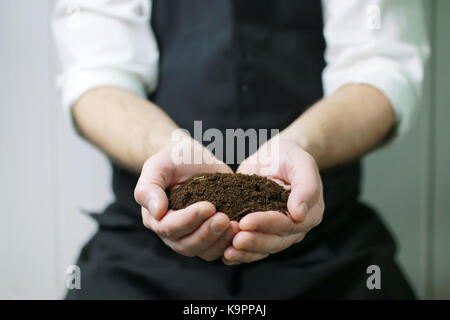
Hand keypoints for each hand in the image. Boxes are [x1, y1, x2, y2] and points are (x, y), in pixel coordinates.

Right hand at [134, 138, 238, 260]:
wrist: (194, 158)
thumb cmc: (173, 160)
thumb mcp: (158, 166)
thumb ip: (149, 188)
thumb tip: (157, 213)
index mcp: (156, 218)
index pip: (169, 228)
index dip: (189, 220)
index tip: (209, 206)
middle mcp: (172, 233)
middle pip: (187, 245)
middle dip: (207, 233)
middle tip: (224, 218)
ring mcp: (192, 236)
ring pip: (204, 252)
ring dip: (220, 241)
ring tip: (235, 225)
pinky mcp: (211, 236)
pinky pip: (219, 249)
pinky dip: (230, 244)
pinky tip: (241, 231)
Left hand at [223, 138, 324, 264]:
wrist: (274, 156)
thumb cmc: (289, 156)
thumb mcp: (301, 162)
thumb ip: (306, 187)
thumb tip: (300, 215)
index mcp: (310, 212)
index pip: (288, 224)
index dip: (266, 224)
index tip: (245, 222)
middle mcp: (296, 227)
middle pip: (276, 241)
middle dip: (255, 241)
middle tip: (235, 240)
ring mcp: (278, 231)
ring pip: (264, 249)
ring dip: (247, 252)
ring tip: (228, 252)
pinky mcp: (261, 230)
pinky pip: (254, 248)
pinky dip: (241, 254)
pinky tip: (226, 255)